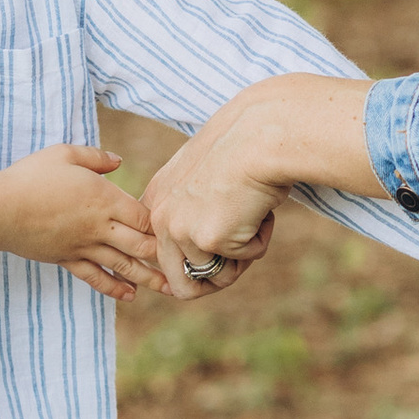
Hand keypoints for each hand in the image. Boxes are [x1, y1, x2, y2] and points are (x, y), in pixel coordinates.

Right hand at [0, 143, 164, 298]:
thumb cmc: (30, 176)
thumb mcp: (64, 154)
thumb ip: (96, 157)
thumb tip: (118, 161)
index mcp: (103, 199)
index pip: (143, 217)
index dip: (161, 224)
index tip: (176, 228)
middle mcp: (99, 227)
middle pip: (141, 245)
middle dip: (165, 256)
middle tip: (187, 266)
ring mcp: (83, 246)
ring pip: (124, 266)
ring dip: (150, 278)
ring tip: (171, 289)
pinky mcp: (67, 260)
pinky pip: (96, 277)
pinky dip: (115, 287)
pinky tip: (130, 295)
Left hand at [139, 74, 374, 292]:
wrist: (260, 134)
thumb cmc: (242, 146)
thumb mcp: (204, 177)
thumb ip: (193, 210)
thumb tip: (205, 253)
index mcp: (156, 201)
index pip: (161, 256)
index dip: (189, 269)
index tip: (210, 269)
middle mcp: (160, 218)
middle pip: (179, 283)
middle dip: (213, 282)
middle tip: (238, 263)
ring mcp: (182, 231)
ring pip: (217, 277)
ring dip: (243, 258)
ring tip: (255, 221)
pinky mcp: (209, 240)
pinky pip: (244, 260)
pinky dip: (261, 240)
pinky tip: (262, 209)